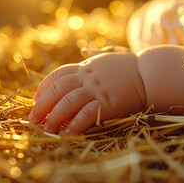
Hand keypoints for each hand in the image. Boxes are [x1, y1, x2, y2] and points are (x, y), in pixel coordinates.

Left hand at [28, 52, 146, 134]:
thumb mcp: (110, 56)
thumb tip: (85, 49)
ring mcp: (97, 89)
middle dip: (42, 105)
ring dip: (55, 117)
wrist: (150, 74)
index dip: (44, 87)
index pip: (58, 75)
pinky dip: (76, 123)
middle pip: (57, 89)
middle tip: (32, 119)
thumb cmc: (130, 67)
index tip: (36, 99)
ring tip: (46, 129)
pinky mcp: (108, 102)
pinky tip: (68, 132)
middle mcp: (88, 77)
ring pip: (68, 102)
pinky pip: (87, 113)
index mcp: (86, 67)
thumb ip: (95, 55)